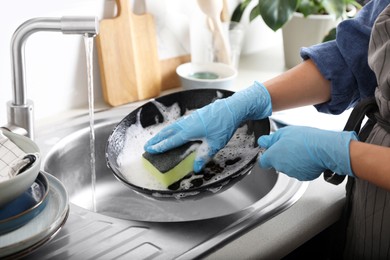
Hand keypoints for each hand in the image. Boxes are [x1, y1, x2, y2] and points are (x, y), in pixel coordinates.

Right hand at [144, 82, 271, 171]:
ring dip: (163, 133)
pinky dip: (172, 128)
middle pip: (168, 132)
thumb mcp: (215, 144)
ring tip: (157, 137)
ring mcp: (191, 118)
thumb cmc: (224, 125)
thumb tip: (195, 168)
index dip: (160, 146)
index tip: (150, 150)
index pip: (171, 141)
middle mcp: (187, 123)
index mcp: (189, 131)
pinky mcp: (196, 115)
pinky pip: (179, 122)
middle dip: (157, 139)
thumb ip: (203, 156)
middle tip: (147, 145)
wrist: (232, 108)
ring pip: (173, 126)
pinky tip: (174, 129)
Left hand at [258, 126, 357, 180]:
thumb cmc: (304, 139)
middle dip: (282, 156)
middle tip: (291, 146)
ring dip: (292, 161)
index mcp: (273, 157)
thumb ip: (271, 139)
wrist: (322, 148)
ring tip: (301, 150)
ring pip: (289, 167)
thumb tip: (263, 141)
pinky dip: (303, 166)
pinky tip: (308, 157)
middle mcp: (281, 167)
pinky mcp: (304, 177)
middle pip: (277, 163)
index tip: (270, 152)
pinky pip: (300, 171)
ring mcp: (292, 173)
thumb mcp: (284, 132)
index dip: (266, 157)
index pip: (263, 162)